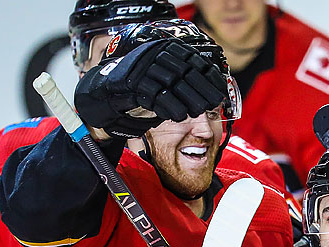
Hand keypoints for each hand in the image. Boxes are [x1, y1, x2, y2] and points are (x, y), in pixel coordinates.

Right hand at [74, 39, 227, 137]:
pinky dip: (170, 107)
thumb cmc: (142, 88)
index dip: (209, 78)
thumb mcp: (166, 79)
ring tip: (196, 112)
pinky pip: (156, 95)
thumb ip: (185, 80)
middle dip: (201, 90)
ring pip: (172, 83)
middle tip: (212, 104)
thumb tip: (214, 90)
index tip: (220, 92)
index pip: (194, 60)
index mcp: (165, 48)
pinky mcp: (132, 82)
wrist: (108, 92)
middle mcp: (154, 53)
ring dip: (187, 100)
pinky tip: (178, 116)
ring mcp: (142, 66)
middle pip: (185, 72)